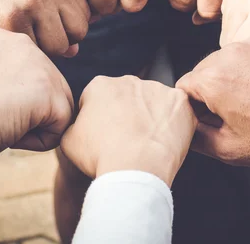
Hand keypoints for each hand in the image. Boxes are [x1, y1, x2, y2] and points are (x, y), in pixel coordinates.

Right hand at [0, 0, 89, 57]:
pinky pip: (35, 51)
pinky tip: (2, 37)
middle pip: (80, 29)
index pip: (85, 12)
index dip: (67, 27)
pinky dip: (20, 52)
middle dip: (62, 41)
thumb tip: (75, 50)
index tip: (43, 27)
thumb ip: (55, 13)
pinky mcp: (13, 19)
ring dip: (42, 51)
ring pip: (62, 45)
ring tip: (18, 37)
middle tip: (34, 37)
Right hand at [0, 28, 73, 163]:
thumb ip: (5, 77)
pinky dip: (37, 143)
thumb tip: (29, 95)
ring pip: (58, 108)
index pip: (31, 75)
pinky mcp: (48, 90)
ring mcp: (40, 64)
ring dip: (33, 128)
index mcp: (3, 37)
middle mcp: (24, 43)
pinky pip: (60, 128)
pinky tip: (8, 133)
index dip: (11, 102)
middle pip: (52, 89)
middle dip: (28, 114)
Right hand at [61, 76, 196, 185]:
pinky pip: (177, 112)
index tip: (105, 137)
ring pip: (154, 103)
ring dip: (152, 117)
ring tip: (148, 143)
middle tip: (127, 141)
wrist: (135, 169)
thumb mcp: (68, 140)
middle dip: (128, 114)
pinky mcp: (180, 101)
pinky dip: (174, 124)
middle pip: (128, 97)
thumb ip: (74, 125)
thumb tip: (81, 125)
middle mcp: (129, 80)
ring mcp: (157, 89)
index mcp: (100, 85)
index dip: (100, 120)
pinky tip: (166, 140)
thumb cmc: (100, 156)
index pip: (98, 99)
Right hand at [177, 28, 249, 167]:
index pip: (185, 88)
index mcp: (211, 79)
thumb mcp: (229, 150)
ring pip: (234, 56)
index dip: (196, 108)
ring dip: (240, 73)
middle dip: (217, 89)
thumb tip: (183, 125)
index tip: (215, 120)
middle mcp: (229, 51)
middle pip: (207, 69)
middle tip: (243, 112)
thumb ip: (195, 136)